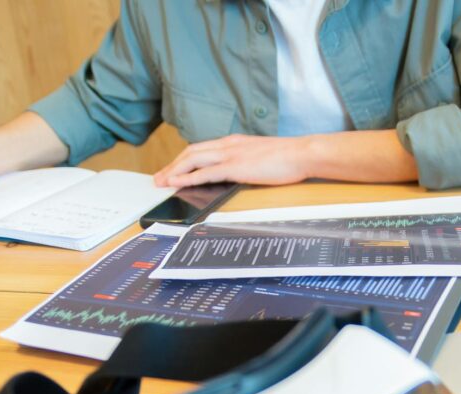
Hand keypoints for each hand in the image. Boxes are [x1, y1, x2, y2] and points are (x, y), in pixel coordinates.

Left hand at [154, 134, 311, 187]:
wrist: (302, 153)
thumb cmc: (288, 157)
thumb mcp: (262, 156)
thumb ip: (246, 161)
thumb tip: (239, 171)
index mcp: (234, 142)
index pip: (201, 148)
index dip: (183, 159)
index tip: (173, 169)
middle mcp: (228, 145)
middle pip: (191, 152)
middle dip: (172, 165)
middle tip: (159, 177)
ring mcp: (231, 155)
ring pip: (193, 160)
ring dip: (174, 171)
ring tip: (162, 182)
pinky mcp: (235, 167)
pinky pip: (205, 172)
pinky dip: (188, 178)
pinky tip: (177, 183)